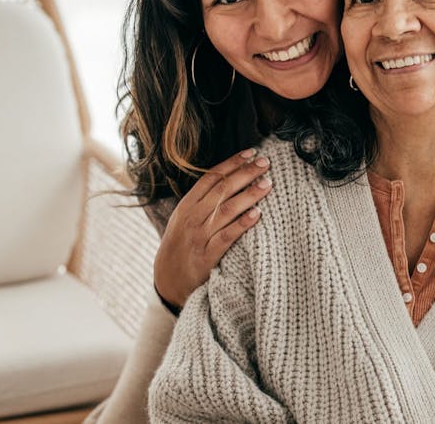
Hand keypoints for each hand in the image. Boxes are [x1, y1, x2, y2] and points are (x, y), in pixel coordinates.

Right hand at [154, 148, 271, 309]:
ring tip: (267, 184)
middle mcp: (192, 217)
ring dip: (249, 195)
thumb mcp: (184, 219)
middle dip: (245, 173)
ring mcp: (199, 236)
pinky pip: (227, 236)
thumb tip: (231, 179)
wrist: (167, 281)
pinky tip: (257, 214)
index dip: (232, 163)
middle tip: (266, 163)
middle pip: (222, 189)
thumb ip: (203, 201)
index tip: (251, 153)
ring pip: (226, 210)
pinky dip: (242, 224)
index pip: (211, 177)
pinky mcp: (207, 256)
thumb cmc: (181, 246)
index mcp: (187, 205)